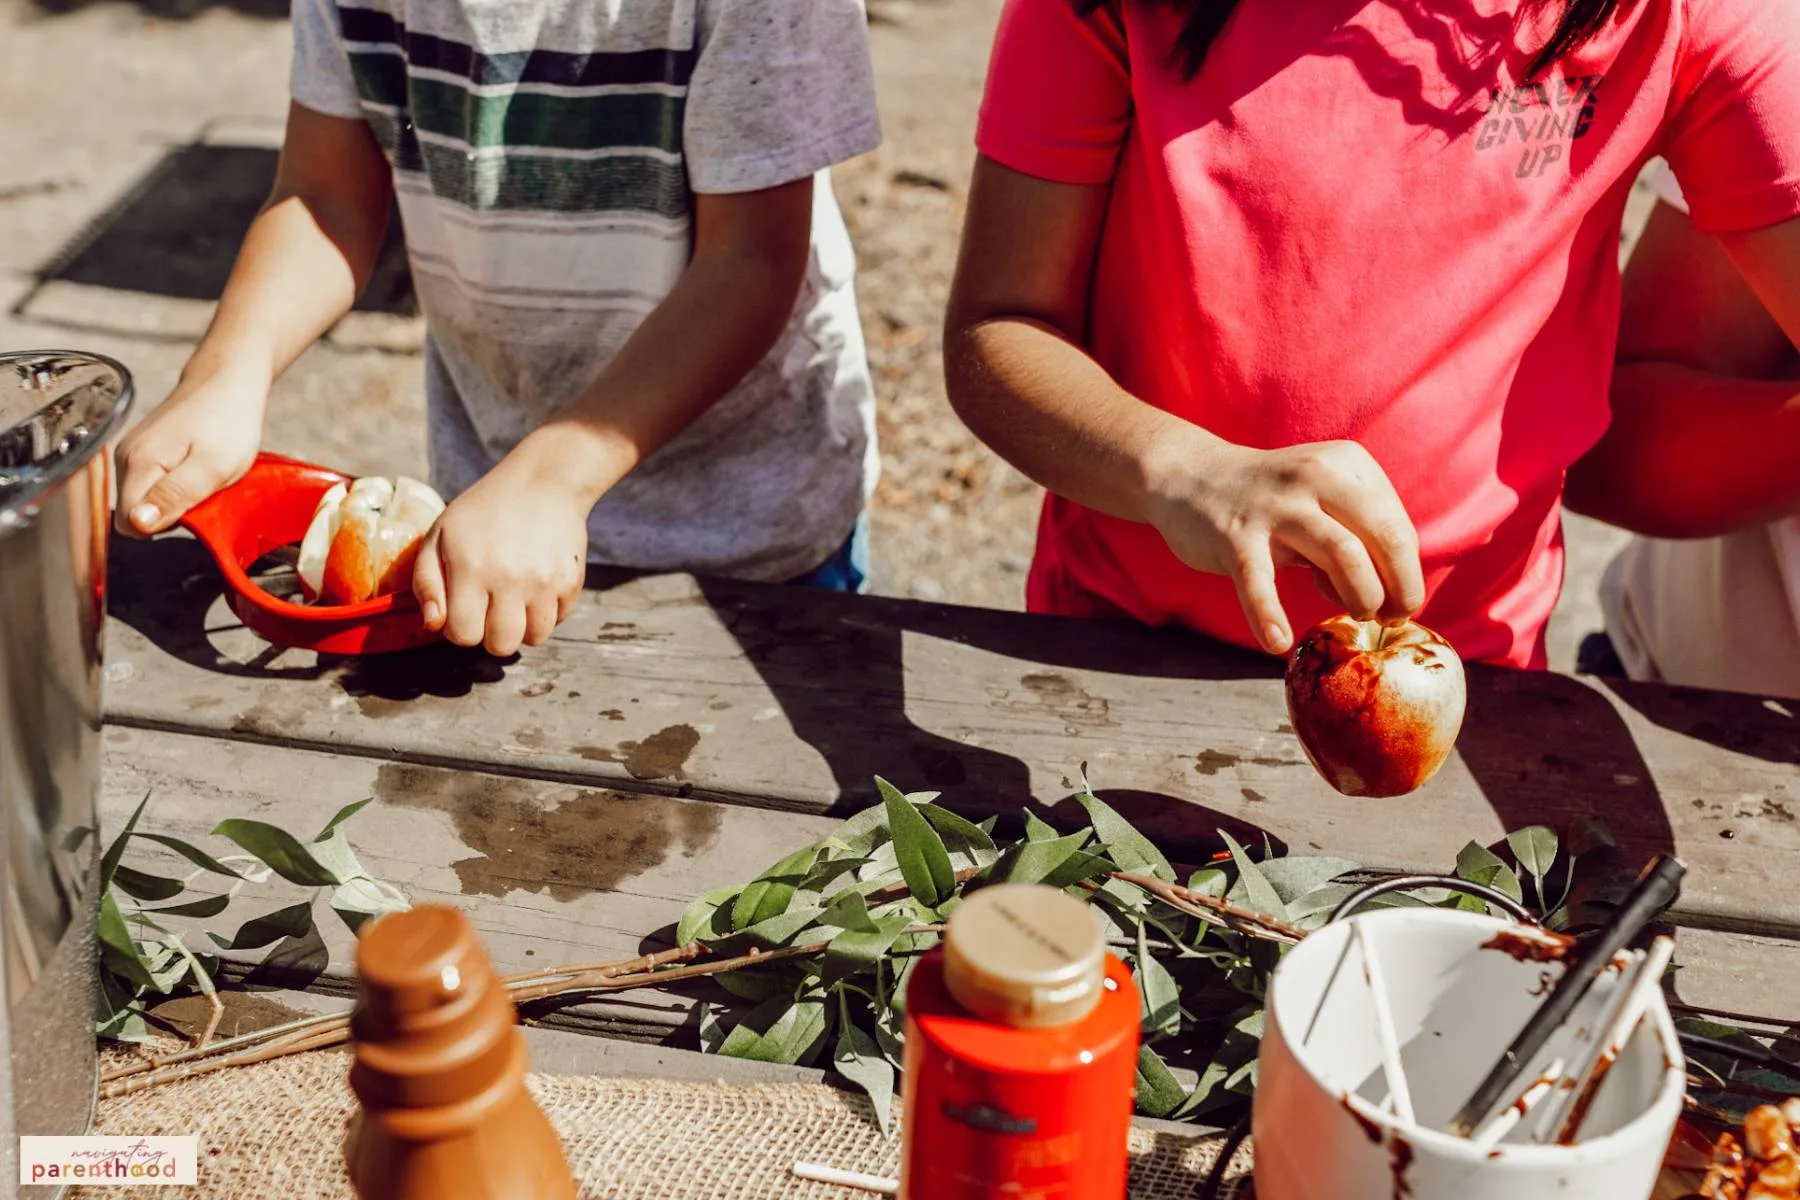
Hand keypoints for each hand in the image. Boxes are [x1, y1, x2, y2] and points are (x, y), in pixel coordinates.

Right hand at [114, 367, 267, 535]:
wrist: (229, 383)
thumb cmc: (228, 422)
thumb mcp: (212, 468)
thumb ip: (174, 497)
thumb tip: (138, 524)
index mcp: (137, 463)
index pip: (130, 523)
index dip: (163, 527)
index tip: (193, 508)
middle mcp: (126, 459)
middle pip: (137, 514)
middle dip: (171, 514)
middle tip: (205, 490)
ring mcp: (133, 454)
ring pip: (147, 501)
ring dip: (177, 500)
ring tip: (204, 477)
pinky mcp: (144, 451)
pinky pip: (154, 486)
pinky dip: (178, 487)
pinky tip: (197, 471)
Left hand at [412, 451, 588, 656]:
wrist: (543, 483)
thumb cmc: (483, 511)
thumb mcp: (440, 535)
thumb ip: (427, 582)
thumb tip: (433, 625)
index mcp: (471, 568)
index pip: (462, 635)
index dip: (459, 628)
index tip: (464, 608)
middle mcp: (510, 578)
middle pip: (500, 646)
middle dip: (491, 635)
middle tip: (490, 609)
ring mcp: (545, 582)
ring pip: (534, 639)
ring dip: (521, 626)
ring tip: (515, 600)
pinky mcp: (572, 581)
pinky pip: (558, 620)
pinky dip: (546, 612)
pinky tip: (537, 587)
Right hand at [1145, 436, 1425, 654]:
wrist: (1191, 476)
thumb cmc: (1270, 501)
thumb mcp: (1320, 502)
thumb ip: (1354, 539)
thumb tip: (1385, 596)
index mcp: (1345, 465)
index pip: (1397, 526)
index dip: (1406, 574)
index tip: (1397, 603)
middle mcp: (1316, 476)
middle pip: (1384, 537)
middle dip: (1398, 588)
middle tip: (1388, 618)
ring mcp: (1274, 505)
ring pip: (1341, 554)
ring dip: (1359, 597)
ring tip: (1354, 618)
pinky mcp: (1234, 535)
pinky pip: (1258, 581)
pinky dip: (1269, 615)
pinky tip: (1277, 641)